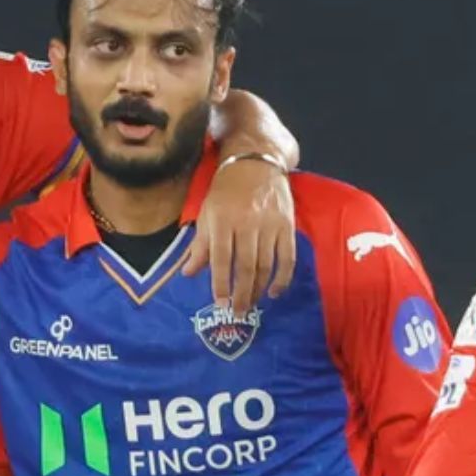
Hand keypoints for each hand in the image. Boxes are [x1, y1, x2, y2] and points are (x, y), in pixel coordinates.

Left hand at [183, 157, 293, 313]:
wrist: (256, 162)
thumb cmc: (226, 190)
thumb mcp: (207, 213)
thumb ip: (200, 245)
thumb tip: (188, 273)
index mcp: (223, 220)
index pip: (220, 258)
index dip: (220, 284)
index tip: (220, 304)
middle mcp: (247, 223)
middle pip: (245, 266)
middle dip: (242, 294)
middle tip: (238, 313)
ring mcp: (269, 225)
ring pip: (266, 265)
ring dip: (259, 289)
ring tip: (252, 305)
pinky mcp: (287, 225)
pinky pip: (288, 258)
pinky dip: (283, 278)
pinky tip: (274, 292)